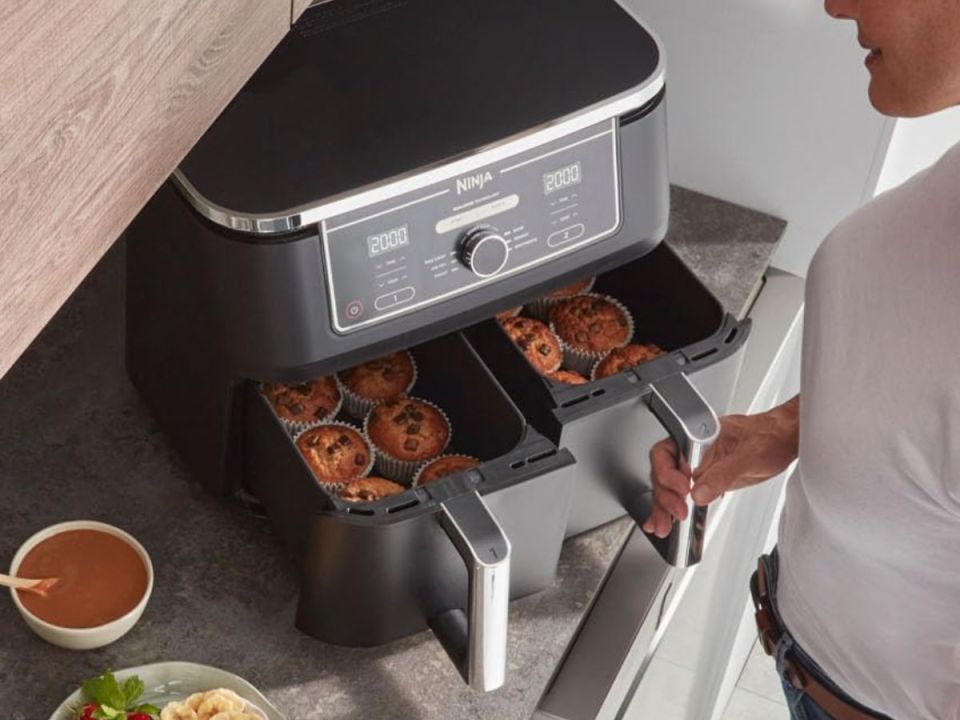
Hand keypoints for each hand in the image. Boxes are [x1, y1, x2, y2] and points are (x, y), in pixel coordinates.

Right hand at [642, 396, 799, 538]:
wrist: (784, 440)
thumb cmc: (769, 435)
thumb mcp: (748, 454)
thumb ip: (722, 473)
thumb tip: (700, 492)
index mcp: (696, 436)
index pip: (665, 453)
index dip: (668, 473)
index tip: (684, 489)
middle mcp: (692, 451)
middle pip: (663, 474)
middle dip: (665, 497)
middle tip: (678, 513)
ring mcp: (698, 468)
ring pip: (670, 488)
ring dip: (664, 508)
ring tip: (664, 526)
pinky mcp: (706, 482)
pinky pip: (684, 496)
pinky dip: (674, 510)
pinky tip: (668, 521)